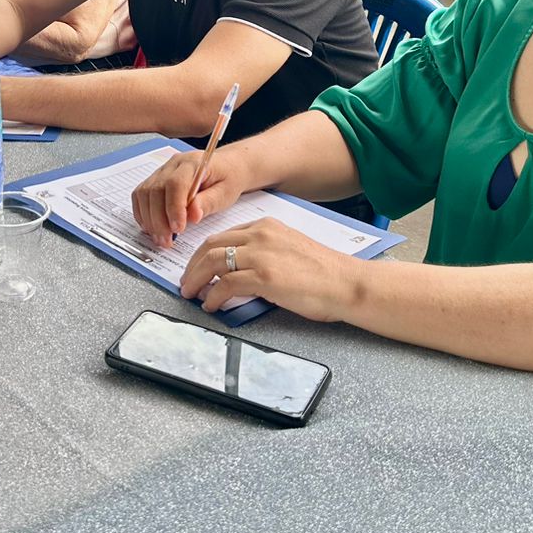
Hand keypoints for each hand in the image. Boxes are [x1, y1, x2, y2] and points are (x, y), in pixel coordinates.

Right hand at [130, 150, 248, 248]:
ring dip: (149, 219)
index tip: (178, 229)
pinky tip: (152, 228)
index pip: (175, 184)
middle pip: (155, 190)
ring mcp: (161, 171)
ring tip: (161, 239)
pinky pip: (140, 196)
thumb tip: (192, 216)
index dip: (173, 208)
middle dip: (158, 220)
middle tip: (167, 241)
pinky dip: (143, 214)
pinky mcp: (155, 180)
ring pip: (144, 194)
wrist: (226, 166)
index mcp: (193, 163)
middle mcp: (173, 164)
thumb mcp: (226, 192)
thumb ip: (208, 203)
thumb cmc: (228, 178)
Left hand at [179, 217, 358, 320]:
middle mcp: (261, 235)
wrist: (347, 283)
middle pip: (211, 246)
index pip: (223, 235)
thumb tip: (236, 273)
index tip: (196, 267)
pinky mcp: (264, 276)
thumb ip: (262, 254)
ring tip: (191, 294)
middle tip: (186, 282)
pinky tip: (212, 305)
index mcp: (266, 227)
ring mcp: (261, 254)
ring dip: (196, 280)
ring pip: (213, 262)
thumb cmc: (324, 273)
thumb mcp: (287, 250)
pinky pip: (226, 284)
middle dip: (193, 265)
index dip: (203, 253)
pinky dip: (213, 296)